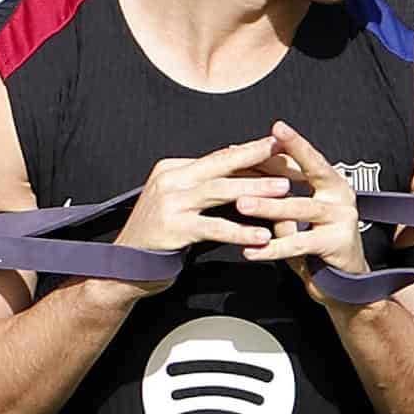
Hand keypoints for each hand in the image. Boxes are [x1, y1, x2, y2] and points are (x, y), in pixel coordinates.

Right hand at [108, 135, 289, 298]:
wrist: (125, 267)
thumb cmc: (161, 235)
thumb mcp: (183, 202)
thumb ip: (208, 185)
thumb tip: (244, 167)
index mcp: (174, 168)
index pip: (220, 156)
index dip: (252, 152)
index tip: (281, 146)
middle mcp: (170, 180)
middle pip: (222, 165)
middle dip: (258, 159)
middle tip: (289, 158)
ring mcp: (170, 203)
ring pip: (220, 191)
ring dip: (255, 190)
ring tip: (284, 192)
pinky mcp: (172, 228)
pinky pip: (214, 228)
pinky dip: (240, 231)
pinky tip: (262, 237)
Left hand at [235, 121, 368, 302]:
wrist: (343, 284)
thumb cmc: (315, 243)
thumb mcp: (296, 214)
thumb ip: (278, 194)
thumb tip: (246, 166)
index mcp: (332, 184)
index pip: (309, 159)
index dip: (293, 143)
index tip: (276, 127)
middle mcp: (341, 196)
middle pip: (312, 173)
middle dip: (286, 159)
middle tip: (261, 149)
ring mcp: (342, 219)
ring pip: (300, 209)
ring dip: (268, 207)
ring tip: (241, 205)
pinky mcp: (338, 243)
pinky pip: (300, 244)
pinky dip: (272, 248)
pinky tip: (251, 251)